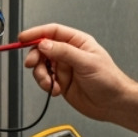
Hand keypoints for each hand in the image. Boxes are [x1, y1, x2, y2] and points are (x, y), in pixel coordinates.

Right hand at [19, 24, 137, 136]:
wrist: (114, 104)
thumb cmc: (110, 80)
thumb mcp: (87, 63)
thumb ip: (64, 52)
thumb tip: (45, 44)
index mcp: (78, 42)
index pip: (53, 32)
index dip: (36, 33)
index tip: (23, 38)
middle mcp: (69, 54)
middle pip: (43, 49)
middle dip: (36, 57)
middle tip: (33, 65)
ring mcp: (65, 68)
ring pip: (42, 66)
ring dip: (41, 75)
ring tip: (50, 83)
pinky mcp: (61, 82)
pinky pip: (46, 80)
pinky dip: (46, 85)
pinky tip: (56, 89)